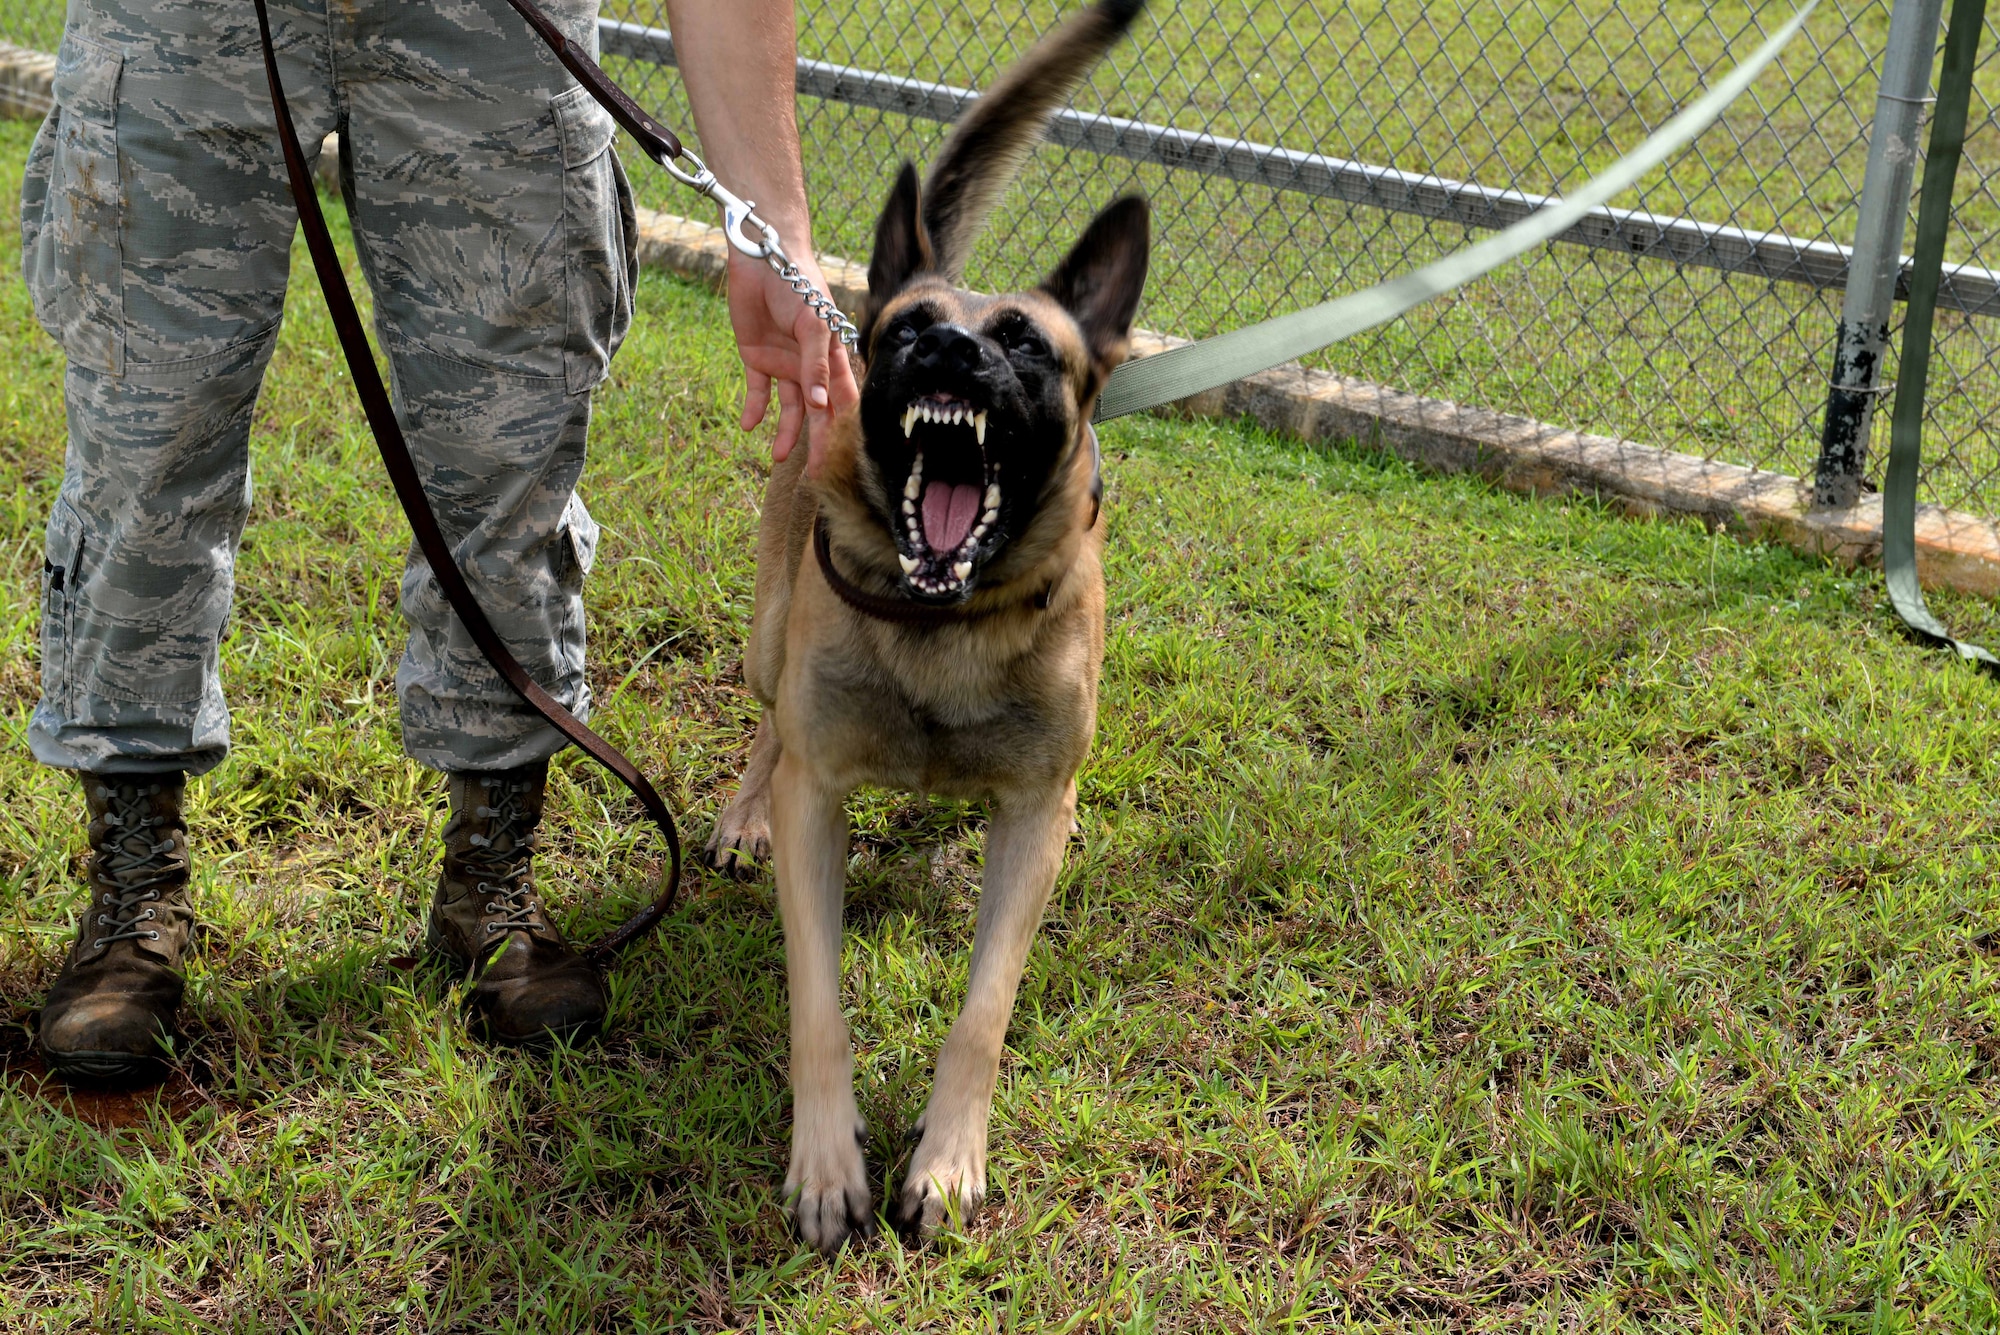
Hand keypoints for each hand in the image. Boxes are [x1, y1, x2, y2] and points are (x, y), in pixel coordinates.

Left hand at [727, 246, 859, 474]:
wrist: (762, 255)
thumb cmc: (799, 283)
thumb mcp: (813, 324)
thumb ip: (816, 366)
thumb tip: (821, 407)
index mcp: (831, 355)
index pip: (843, 399)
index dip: (844, 428)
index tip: (846, 458)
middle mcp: (809, 364)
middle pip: (817, 411)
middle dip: (818, 441)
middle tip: (817, 475)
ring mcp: (783, 362)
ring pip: (788, 407)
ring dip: (786, 432)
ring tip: (779, 459)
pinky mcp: (756, 356)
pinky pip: (757, 390)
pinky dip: (754, 408)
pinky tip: (749, 426)